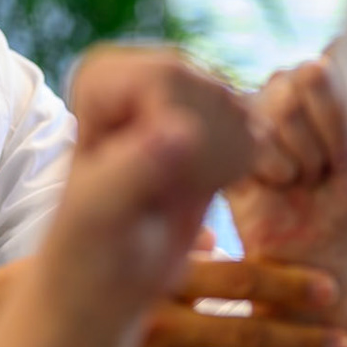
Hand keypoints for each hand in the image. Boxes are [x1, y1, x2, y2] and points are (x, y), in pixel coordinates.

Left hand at [47, 47, 257, 317]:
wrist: (107, 277)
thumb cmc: (90, 251)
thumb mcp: (101, 217)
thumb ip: (133, 171)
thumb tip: (182, 132)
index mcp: (101, 78)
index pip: (167, 79)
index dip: (179, 135)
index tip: (151, 184)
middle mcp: (141, 70)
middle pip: (211, 90)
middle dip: (205, 152)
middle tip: (170, 195)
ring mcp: (181, 88)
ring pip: (239, 107)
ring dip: (224, 163)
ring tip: (182, 195)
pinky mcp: (211, 114)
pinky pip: (256, 125)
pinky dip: (244, 166)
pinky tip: (207, 191)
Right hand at [114, 255, 346, 346]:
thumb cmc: (63, 281)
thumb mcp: (113, 247)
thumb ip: (167, 243)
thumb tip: (213, 237)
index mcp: (159, 278)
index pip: (237, 279)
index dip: (286, 286)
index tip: (330, 292)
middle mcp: (155, 323)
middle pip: (245, 335)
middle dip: (302, 344)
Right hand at [226, 58, 346, 272]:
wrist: (314, 252)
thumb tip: (325, 65)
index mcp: (333, 75)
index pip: (346, 52)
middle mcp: (291, 82)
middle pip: (312, 72)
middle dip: (331, 132)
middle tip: (330, 166)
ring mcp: (255, 106)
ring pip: (284, 103)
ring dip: (305, 155)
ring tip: (305, 177)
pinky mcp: (226, 135)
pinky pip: (255, 135)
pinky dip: (278, 168)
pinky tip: (279, 183)